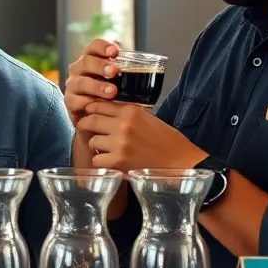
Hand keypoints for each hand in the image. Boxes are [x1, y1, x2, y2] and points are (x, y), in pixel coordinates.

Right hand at [64, 38, 122, 125]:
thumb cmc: (113, 97)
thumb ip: (127, 73)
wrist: (99, 121)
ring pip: (80, 82)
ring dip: (96, 86)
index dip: (103, 47)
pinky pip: (76, 101)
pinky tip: (97, 105)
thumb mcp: (121, 82)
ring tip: (112, 92)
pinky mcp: (70, 102)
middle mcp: (79, 70)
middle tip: (114, 71)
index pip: (94, 47)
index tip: (115, 51)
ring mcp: (73, 86)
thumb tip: (150, 67)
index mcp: (91, 60)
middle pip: (86, 62)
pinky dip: (87, 102)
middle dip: (100, 66)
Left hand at [76, 100, 205, 171]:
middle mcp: (123, 125)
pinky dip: (102, 162)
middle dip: (86, 126)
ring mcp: (119, 144)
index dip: (90, 111)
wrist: (181, 161)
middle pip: (90, 120)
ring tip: (107, 149)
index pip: (98, 105)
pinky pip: (97, 160)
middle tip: (90, 132)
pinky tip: (111, 161)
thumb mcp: (146, 118)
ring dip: (96, 146)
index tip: (89, 115)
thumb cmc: (165, 139)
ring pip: (92, 141)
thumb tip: (99, 110)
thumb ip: (124, 113)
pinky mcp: (118, 162)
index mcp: (130, 111)